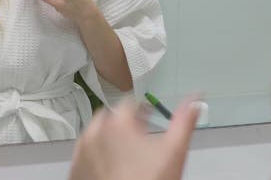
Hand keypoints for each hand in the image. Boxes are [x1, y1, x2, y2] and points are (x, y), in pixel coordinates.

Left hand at [69, 98, 199, 179]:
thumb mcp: (174, 151)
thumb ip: (184, 120)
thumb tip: (196, 99)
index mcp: (117, 122)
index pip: (129, 103)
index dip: (143, 111)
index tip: (150, 120)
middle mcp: (94, 133)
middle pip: (109, 116)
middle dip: (123, 123)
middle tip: (139, 138)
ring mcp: (81, 153)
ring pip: (94, 134)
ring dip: (108, 137)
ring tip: (125, 155)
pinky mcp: (74, 170)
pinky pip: (83, 154)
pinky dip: (95, 155)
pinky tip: (110, 168)